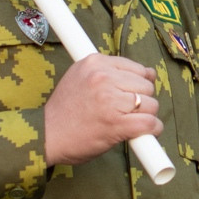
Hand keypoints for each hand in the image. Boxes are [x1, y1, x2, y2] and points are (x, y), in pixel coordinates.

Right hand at [43, 54, 161, 165]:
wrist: (46, 135)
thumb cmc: (64, 111)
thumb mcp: (79, 77)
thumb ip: (108, 72)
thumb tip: (148, 73)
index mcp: (95, 63)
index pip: (137, 68)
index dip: (139, 84)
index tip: (133, 95)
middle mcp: (103, 78)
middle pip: (146, 86)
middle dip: (142, 100)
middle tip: (128, 112)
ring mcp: (110, 100)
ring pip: (150, 104)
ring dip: (147, 116)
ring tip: (131, 123)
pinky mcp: (115, 123)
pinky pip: (149, 123)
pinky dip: (152, 130)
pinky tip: (145, 134)